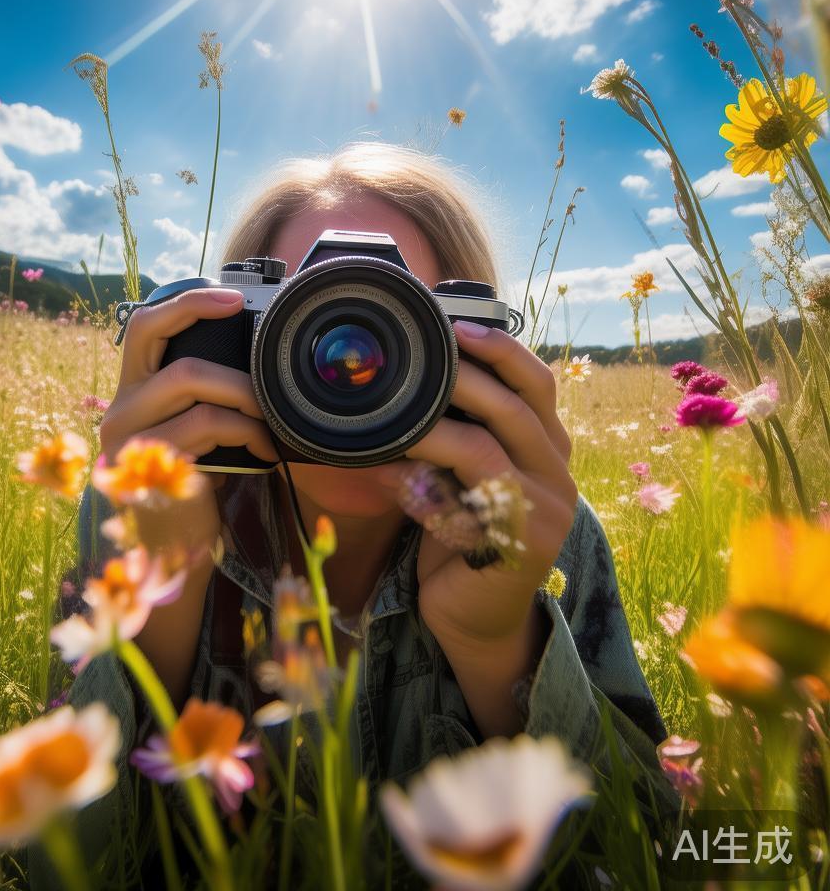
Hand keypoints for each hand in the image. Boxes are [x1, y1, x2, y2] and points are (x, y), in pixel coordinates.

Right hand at [99, 287, 278, 565]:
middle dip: (232, 364)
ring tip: (271, 420)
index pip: (143, 326)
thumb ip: (201, 398)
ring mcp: (130, 438)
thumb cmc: (186, 487)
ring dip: (244, 396)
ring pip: (190, 383)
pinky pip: (206, 425)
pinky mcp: (150, 464)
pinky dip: (247, 431)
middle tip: (270, 384)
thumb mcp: (189, 434)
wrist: (165, 554)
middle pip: (168, 351)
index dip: (188, 302)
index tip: (234, 298)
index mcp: (129, 393)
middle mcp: (119, 410)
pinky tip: (266, 450)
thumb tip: (256, 362)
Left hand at [377, 320, 576, 648]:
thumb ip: (454, 436)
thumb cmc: (464, 538)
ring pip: (488, 448)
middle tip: (421, 354)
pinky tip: (387, 471)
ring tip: (393, 411)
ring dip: (434, 425)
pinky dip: (421, 481)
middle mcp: (555, 472)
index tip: (455, 324)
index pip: (537, 383)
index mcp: (546, 447)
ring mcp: (545, 510)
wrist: (477, 618)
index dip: (500, 348)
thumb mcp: (462, 477)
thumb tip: (400, 388)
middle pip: (518, 406)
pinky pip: (464, 500)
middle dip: (467, 373)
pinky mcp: (520, 545)